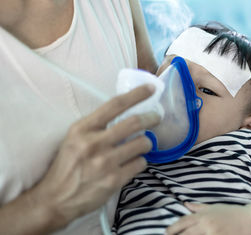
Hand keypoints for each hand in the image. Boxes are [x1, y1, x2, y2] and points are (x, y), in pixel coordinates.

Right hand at [30, 84, 159, 228]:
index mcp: (83, 129)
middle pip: (134, 122)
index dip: (137, 94)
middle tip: (157, 117)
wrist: (56, 199)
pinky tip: (133, 163)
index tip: (151, 88)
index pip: (115, 105)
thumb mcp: (74, 138)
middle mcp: (94, 143)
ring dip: (147, 143)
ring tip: (141, 145)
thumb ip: (96, 126)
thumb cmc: (67, 165)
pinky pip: (141, 163)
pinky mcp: (115, 180)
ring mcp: (105, 162)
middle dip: (151, 118)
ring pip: (142, 144)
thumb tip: (126, 114)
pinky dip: (141, 161)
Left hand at [166, 203, 250, 234]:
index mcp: (204, 215)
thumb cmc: (232, 213)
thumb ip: (198, 208)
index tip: (166, 232)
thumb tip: (185, 204)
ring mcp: (214, 234)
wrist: (250, 220)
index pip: (184, 221)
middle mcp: (207, 225)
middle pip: (186, 234)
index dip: (173, 228)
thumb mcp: (214, 207)